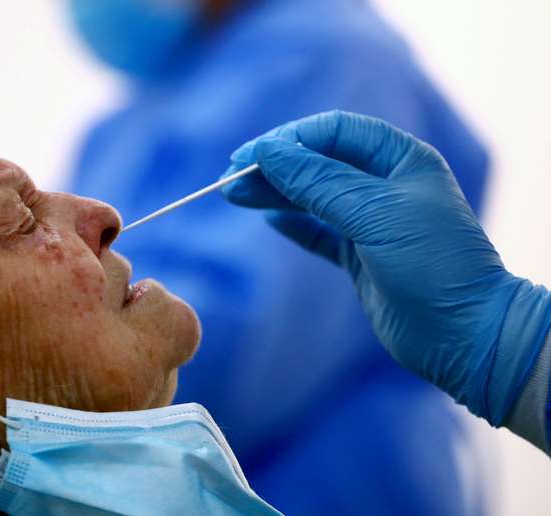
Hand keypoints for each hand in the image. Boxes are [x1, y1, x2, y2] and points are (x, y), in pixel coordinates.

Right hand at [222, 111, 550, 424]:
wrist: (464, 335)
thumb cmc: (432, 265)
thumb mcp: (374, 214)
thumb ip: (319, 181)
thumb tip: (269, 152)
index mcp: (400, 160)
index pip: (334, 132)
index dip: (290, 140)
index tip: (250, 157)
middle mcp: (386, 185)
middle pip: (319, 162)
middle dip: (275, 166)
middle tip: (231, 177)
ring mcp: (372, 222)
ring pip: (314, 196)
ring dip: (276, 193)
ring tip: (235, 195)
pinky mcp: (361, 257)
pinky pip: (319, 232)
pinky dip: (293, 225)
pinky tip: (270, 218)